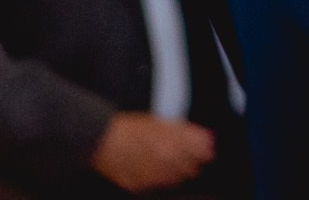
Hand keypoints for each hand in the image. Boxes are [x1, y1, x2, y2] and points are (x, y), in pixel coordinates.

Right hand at [91, 113, 213, 192]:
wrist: (103, 140)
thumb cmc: (130, 129)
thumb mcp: (161, 123)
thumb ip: (185, 132)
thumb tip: (206, 140)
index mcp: (174, 141)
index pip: (204, 152)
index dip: (205, 150)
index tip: (206, 149)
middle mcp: (167, 160)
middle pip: (193, 168)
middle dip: (192, 162)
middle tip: (184, 155)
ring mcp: (153, 175)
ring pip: (177, 178)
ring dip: (177, 171)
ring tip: (165, 160)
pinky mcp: (141, 186)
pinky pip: (158, 185)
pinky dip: (160, 178)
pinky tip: (152, 168)